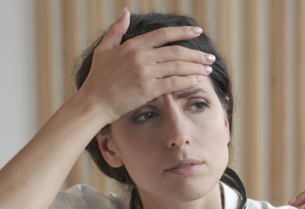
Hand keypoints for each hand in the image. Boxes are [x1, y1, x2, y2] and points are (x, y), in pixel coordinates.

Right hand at [76, 8, 215, 123]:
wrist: (94, 102)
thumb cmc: (98, 78)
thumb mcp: (104, 49)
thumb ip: (116, 30)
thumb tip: (124, 11)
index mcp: (133, 45)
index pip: (163, 34)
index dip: (183, 32)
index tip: (197, 32)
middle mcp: (141, 56)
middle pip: (176, 51)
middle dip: (196, 54)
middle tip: (209, 57)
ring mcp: (145, 72)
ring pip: (178, 67)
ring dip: (196, 67)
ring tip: (208, 69)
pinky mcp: (148, 89)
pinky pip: (174, 83)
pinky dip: (188, 81)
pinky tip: (198, 80)